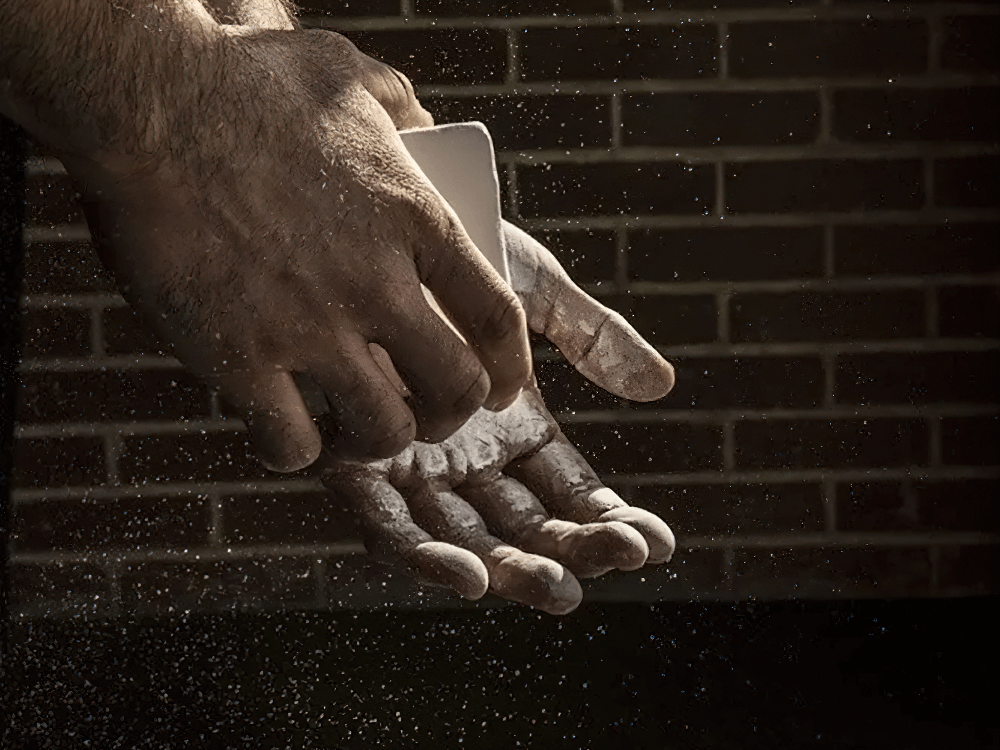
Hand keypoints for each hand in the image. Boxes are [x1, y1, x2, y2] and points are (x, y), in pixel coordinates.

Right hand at [2, 1, 531, 470]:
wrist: (147, 105)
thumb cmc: (246, 82)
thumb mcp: (351, 77)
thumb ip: (402, 108)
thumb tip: (426, 129)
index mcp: (416, 223)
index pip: (499, 318)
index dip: (511, 366)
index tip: (505, 387)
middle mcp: (377, 285)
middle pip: (456, 389)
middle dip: (452, 416)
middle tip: (428, 414)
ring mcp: (312, 328)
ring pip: (383, 431)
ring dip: (377, 443)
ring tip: (355, 432)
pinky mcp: (241, 357)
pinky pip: (289, 442)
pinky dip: (295, 452)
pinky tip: (283, 436)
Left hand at [322, 224, 675, 614]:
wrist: (380, 221)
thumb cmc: (455, 248)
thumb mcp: (530, 291)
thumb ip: (592, 338)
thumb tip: (661, 385)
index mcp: (514, 427)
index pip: (569, 491)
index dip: (610, 520)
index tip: (655, 543)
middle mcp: (465, 456)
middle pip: (524, 524)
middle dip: (572, 550)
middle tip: (621, 560)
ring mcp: (412, 464)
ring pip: (466, 537)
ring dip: (512, 568)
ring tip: (560, 588)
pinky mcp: (355, 461)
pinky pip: (387, 523)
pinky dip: (425, 555)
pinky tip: (468, 576)